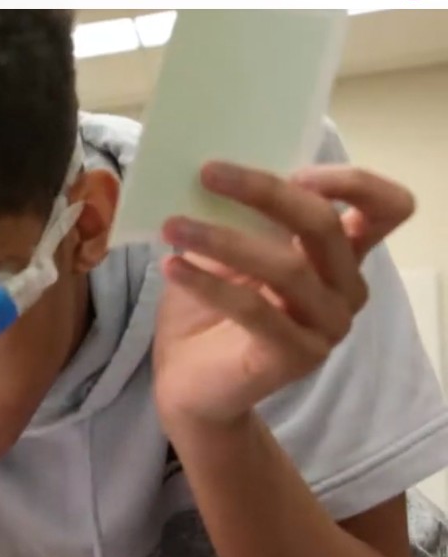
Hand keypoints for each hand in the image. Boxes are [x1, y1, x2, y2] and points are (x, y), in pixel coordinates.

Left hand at [152, 162, 414, 428]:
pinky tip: (172, 266)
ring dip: (221, 238)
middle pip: (322, 225)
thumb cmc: (209, 312)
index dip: (353, 182)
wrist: (189, 387)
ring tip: (171, 225)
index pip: (385, 209)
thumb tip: (217, 168)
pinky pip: (253, 309)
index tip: (296, 170)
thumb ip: (242, 218)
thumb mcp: (226, 255)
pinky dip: (208, 283)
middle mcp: (345, 290)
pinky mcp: (295, 356)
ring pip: (285, 267)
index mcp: (339, 257)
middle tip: (207, 172)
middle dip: (264, 191)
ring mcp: (326, 326)